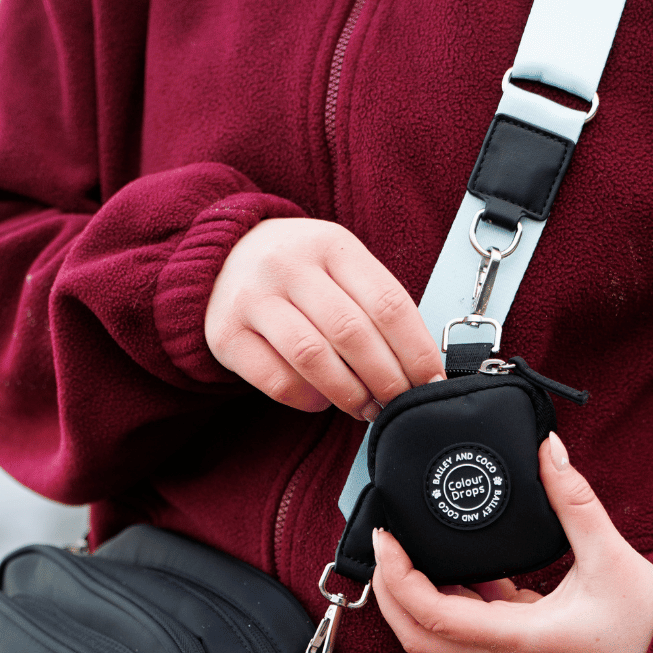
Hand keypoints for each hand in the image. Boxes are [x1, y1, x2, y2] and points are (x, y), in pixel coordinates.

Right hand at [205, 218, 444, 419]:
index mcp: (331, 244)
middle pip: (352, 332)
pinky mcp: (226, 333)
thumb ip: (372, 304)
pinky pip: (276, 380)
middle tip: (400, 402)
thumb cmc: (295, 270)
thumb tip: (417, 366)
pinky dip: (308, 399)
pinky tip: (322, 401)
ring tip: (367, 409)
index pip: (387, 302)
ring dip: (349, 393)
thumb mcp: (337, 264)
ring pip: (313, 357)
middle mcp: (288, 265)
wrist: (222, 257)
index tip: (431, 381)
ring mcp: (253, 298)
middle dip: (386, 378)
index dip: (416, 349)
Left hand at [371, 434, 652, 652]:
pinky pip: (465, 626)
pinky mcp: (515, 648)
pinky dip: (448, 597)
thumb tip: (547, 449)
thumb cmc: (646, 619)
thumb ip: (573, 499)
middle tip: (383, 544)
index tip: (386, 538)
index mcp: (519, 637)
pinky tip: (457, 564)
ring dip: (412, 597)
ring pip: (436, 636)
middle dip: (388, 593)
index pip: (432, 615)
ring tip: (405, 548)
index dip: (398, 577)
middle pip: (417, 635)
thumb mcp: (609, 553)